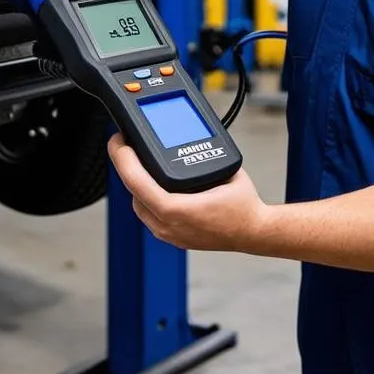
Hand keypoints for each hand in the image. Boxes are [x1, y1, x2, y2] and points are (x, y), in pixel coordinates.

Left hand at [107, 133, 267, 252]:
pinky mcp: (172, 237)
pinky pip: (149, 214)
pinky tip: (152, 182)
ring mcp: (168, 235)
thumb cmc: (243, 205)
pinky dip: (146, 196)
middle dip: (126, 167)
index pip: (136, 182)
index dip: (122, 159)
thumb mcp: (223, 169)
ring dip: (135, 183)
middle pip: (132, 192)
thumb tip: (183, 136)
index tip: (119, 142)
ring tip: (138, 161)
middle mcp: (168, 225)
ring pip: (138, 204)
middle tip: (127, 145)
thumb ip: (200, 155)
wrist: (254, 232)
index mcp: (177, 210)